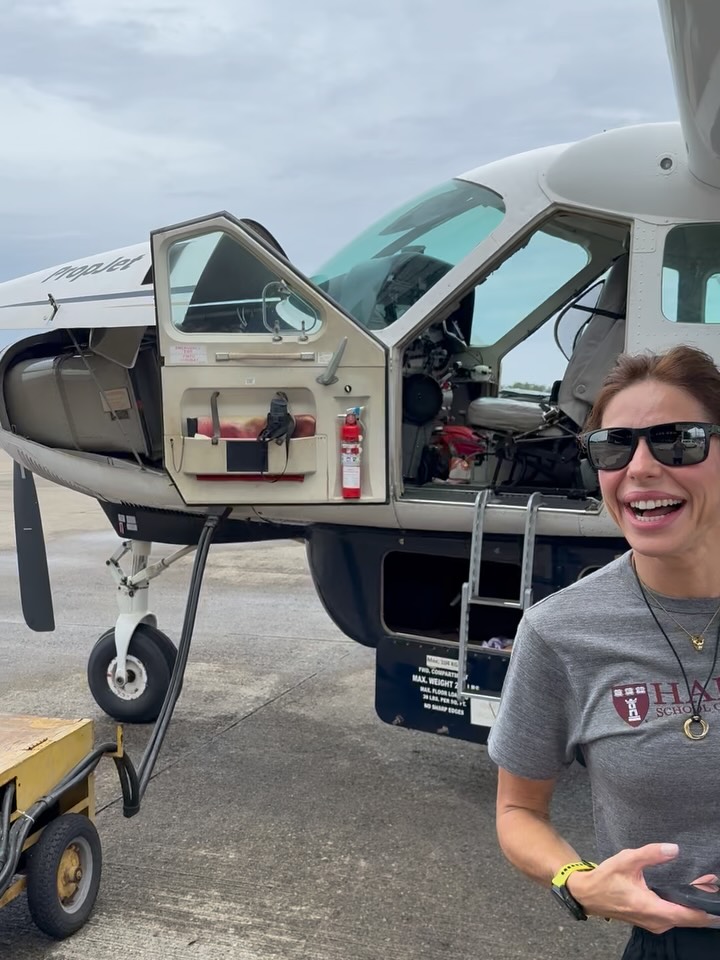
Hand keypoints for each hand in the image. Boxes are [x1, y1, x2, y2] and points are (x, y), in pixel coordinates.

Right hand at [566, 843, 719, 933]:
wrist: (588, 895)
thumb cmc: (605, 879)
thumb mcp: (626, 860)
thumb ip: (651, 854)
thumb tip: (674, 849)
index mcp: (652, 909)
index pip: (689, 915)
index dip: (706, 908)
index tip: (715, 894)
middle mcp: (657, 921)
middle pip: (691, 919)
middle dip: (704, 903)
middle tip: (712, 882)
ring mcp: (655, 924)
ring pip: (683, 919)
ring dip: (695, 905)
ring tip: (705, 884)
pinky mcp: (651, 921)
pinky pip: (674, 917)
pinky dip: (685, 907)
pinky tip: (687, 892)